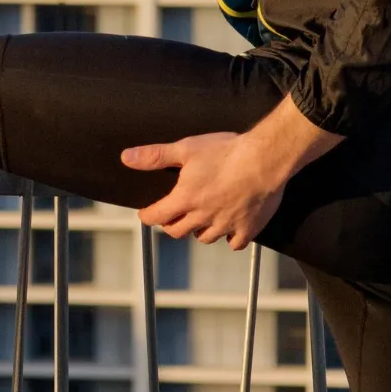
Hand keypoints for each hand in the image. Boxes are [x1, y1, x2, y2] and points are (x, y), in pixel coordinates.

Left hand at [122, 132, 286, 250]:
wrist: (264, 160)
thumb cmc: (225, 152)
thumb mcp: (186, 148)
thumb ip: (155, 156)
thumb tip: (126, 158)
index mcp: (185, 199)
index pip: (156, 216)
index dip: (148, 216)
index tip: (146, 214)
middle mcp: (202, 217)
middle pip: (178, 231)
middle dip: (171, 224)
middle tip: (172, 216)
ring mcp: (225, 225)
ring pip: (205, 238)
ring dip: (198, 231)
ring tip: (200, 220)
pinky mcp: (248, 229)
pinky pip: (234, 243)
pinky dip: (229, 239)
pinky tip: (229, 230)